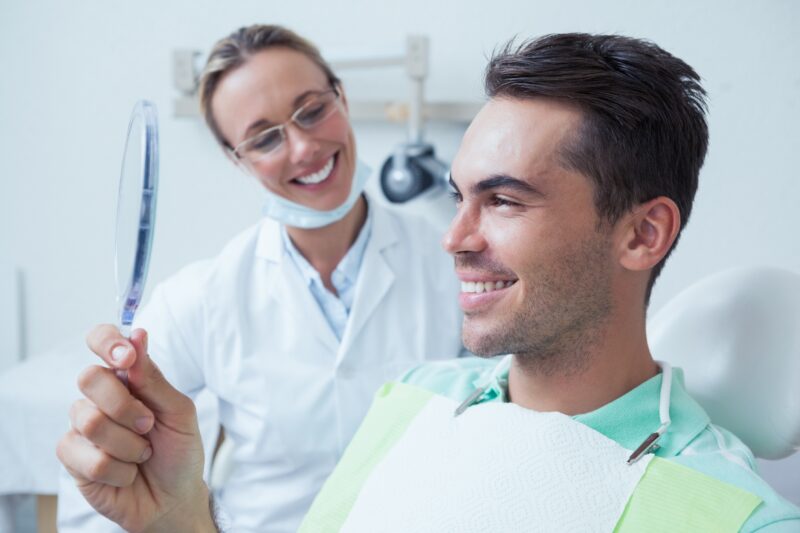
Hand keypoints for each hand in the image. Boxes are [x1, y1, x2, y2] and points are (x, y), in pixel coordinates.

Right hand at [57, 325, 215, 532]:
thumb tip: (138, 336)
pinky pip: (91, 459)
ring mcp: (82, 426)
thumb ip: (154, 379)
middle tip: (149, 425)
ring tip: (143, 454)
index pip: (101, 340)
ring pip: (91, 422)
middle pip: (89, 378)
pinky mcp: (73, 459)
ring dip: (130, 445)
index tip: (127, 357)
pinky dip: (120, 470)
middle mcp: (99, 397)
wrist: (175, 496)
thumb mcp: (179, 412)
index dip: (107, 342)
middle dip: (126, 406)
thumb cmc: (179, 450)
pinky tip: (127, 473)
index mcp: (126, 378)